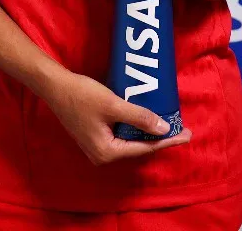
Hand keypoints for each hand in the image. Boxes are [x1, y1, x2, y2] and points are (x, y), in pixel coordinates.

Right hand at [43, 71, 191, 165]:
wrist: (54, 86)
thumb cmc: (82, 95)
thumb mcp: (113, 104)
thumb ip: (140, 117)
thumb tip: (165, 129)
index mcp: (107, 152)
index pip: (145, 148)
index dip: (168, 140)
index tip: (187, 134)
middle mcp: (103, 155)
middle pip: (138, 147)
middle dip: (160, 137)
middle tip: (181, 127)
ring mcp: (98, 146)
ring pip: (130, 140)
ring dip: (148, 131)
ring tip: (169, 122)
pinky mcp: (95, 135)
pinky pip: (122, 133)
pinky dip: (135, 126)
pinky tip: (146, 117)